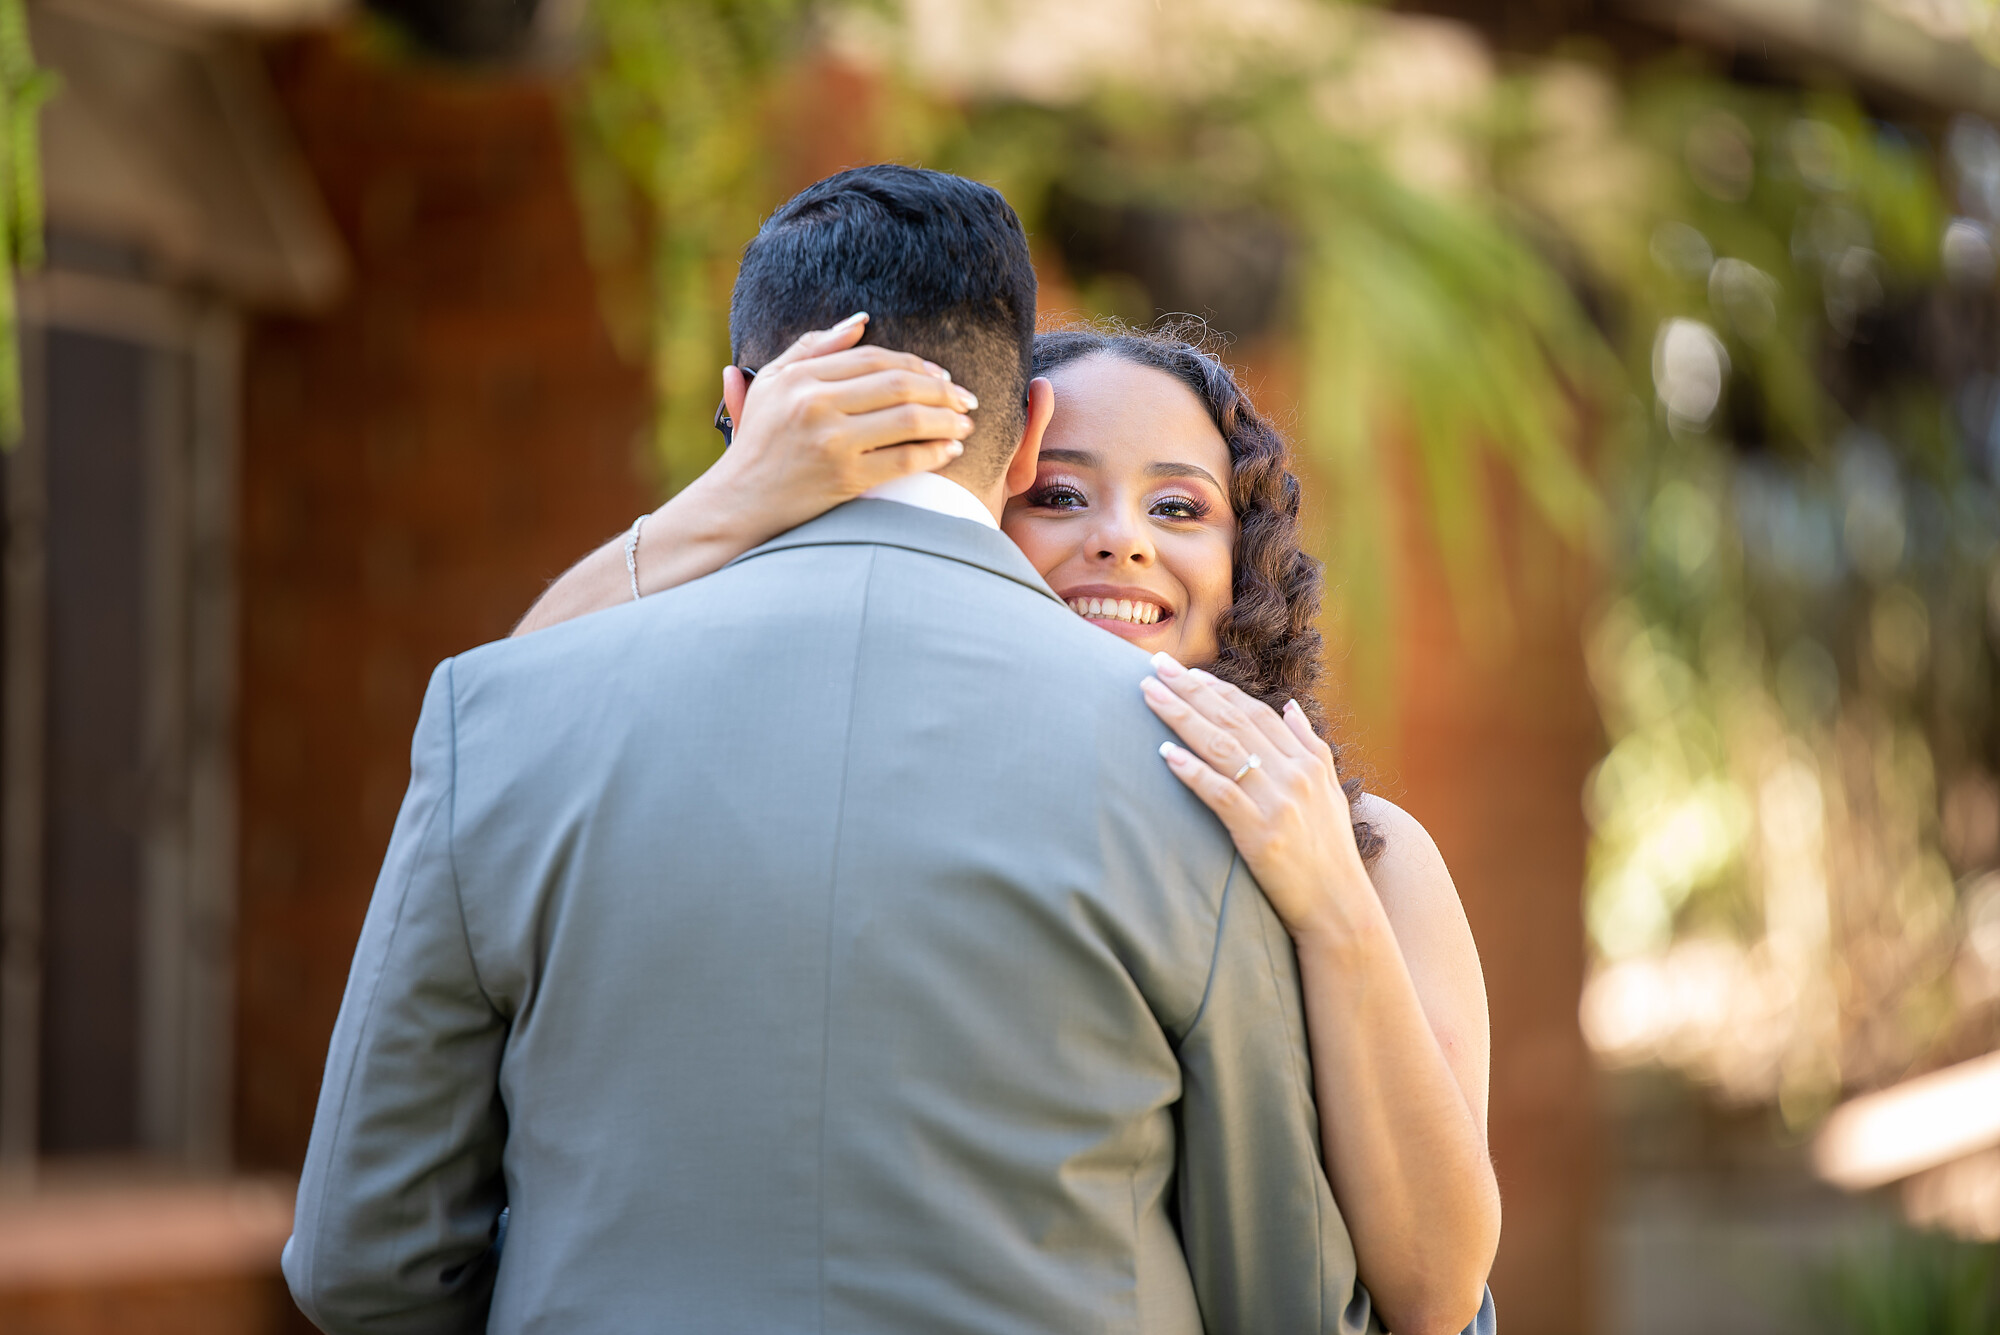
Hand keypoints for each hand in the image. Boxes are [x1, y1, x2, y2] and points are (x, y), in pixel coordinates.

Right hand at [687, 313, 979, 547]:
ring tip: (966, 424)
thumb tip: (861, 321)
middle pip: (898, 384)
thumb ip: (813, 348)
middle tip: (967, 398)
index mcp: (800, 378)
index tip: (943, 374)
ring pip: (908, 419)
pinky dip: (935, 453)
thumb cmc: (758, 443)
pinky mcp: (844, 478)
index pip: (873, 358)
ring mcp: (831, 442)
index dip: (916, 363)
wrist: (738, 505)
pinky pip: (904, 460)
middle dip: (942, 390)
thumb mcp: (772, 384)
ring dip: (947, 420)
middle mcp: (815, 405)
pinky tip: (951, 450)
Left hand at [1141, 652, 1378, 943]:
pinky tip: (1165, 753)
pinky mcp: (1262, 834)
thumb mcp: (1330, 792)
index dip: (1218, 690)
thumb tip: (1291, 705)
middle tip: (1155, 665)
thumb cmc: (1330, 852)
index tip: (1186, 672)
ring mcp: (1279, 803)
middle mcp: (1294, 775)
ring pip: (1223, 748)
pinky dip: (1192, 771)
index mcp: (1307, 761)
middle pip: (1233, 721)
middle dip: (1191, 689)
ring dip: (1182, 717)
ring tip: (1149, 694)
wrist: (1340, 907)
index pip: (1256, 713)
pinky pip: (1221, 793)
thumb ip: (1311, 745)